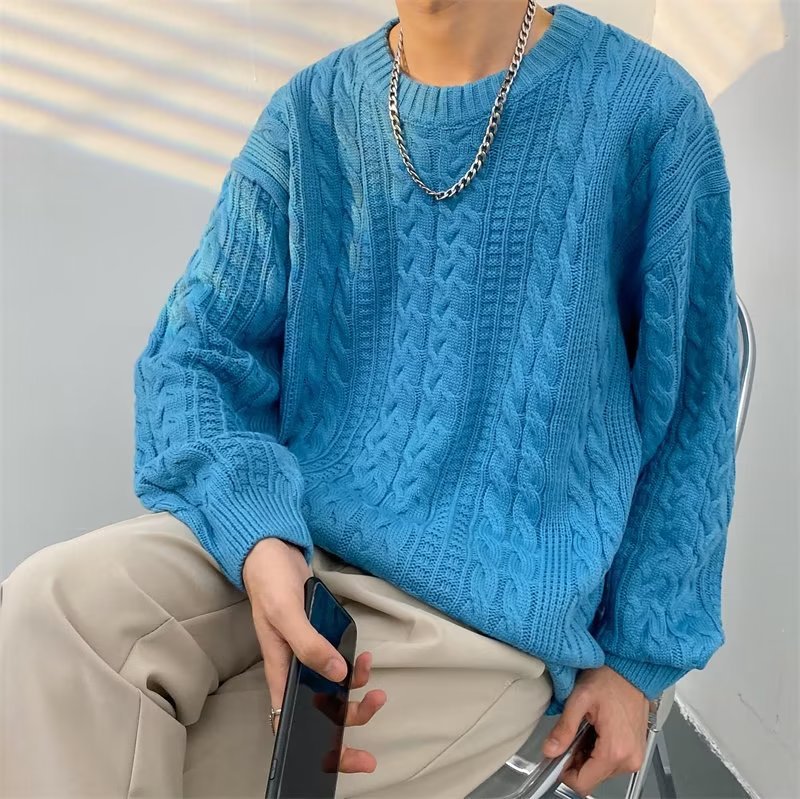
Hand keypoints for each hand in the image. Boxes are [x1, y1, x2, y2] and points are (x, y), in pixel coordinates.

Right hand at [243, 538, 386, 772]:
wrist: (273, 553)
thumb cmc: (269, 583)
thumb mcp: (286, 613)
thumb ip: (309, 644)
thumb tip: (336, 675)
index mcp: (280, 671)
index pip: (293, 722)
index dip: (319, 747)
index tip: (346, 759)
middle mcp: (294, 669)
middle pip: (322, 710)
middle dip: (351, 718)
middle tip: (375, 706)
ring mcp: (308, 654)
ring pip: (334, 688)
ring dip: (357, 692)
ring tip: (374, 682)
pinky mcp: (320, 639)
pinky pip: (341, 663)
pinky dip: (355, 666)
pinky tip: (364, 658)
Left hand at [540, 665, 648, 796]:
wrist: (630, 670)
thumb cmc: (610, 679)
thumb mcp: (579, 699)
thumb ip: (563, 729)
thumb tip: (550, 750)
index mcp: (615, 750)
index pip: (583, 783)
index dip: (564, 772)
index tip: (556, 755)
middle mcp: (629, 759)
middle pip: (592, 778)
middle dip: (576, 760)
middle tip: (572, 733)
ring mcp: (635, 757)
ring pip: (600, 771)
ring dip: (588, 755)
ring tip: (587, 728)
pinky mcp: (636, 751)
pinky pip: (612, 762)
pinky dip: (599, 751)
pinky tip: (597, 730)